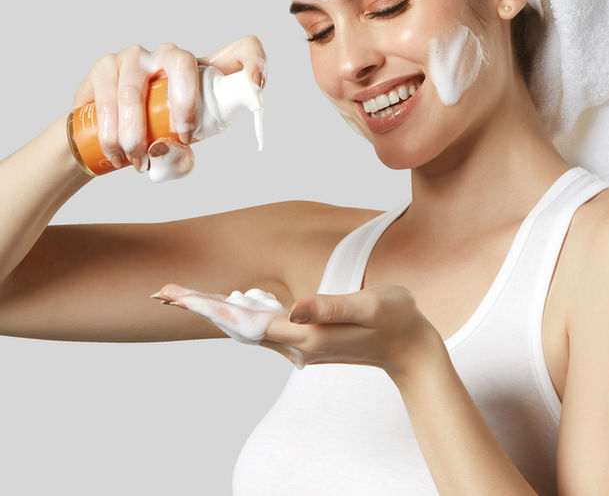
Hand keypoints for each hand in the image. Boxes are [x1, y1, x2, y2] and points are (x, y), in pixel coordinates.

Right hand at [73, 36, 266, 176]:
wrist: (99, 133)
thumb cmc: (151, 133)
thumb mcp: (176, 148)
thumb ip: (181, 156)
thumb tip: (165, 148)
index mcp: (199, 71)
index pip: (238, 49)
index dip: (253, 60)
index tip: (257, 83)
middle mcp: (168, 55)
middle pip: (182, 61)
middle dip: (183, 102)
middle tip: (180, 136)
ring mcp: (135, 57)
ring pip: (136, 89)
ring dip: (135, 132)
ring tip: (137, 160)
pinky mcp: (105, 67)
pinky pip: (107, 96)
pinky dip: (111, 130)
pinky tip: (115, 152)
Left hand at [152, 281, 441, 379]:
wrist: (411, 350)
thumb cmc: (394, 321)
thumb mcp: (368, 307)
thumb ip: (330, 307)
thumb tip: (294, 307)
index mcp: (305, 335)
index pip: (244, 320)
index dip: (208, 305)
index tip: (176, 295)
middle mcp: (295, 345)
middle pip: (236, 325)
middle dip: (200, 306)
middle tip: (163, 292)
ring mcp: (299, 345)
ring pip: (246, 327)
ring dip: (215, 310)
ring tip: (185, 296)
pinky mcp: (305, 339)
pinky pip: (261, 327)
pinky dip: (239, 313)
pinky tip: (231, 302)